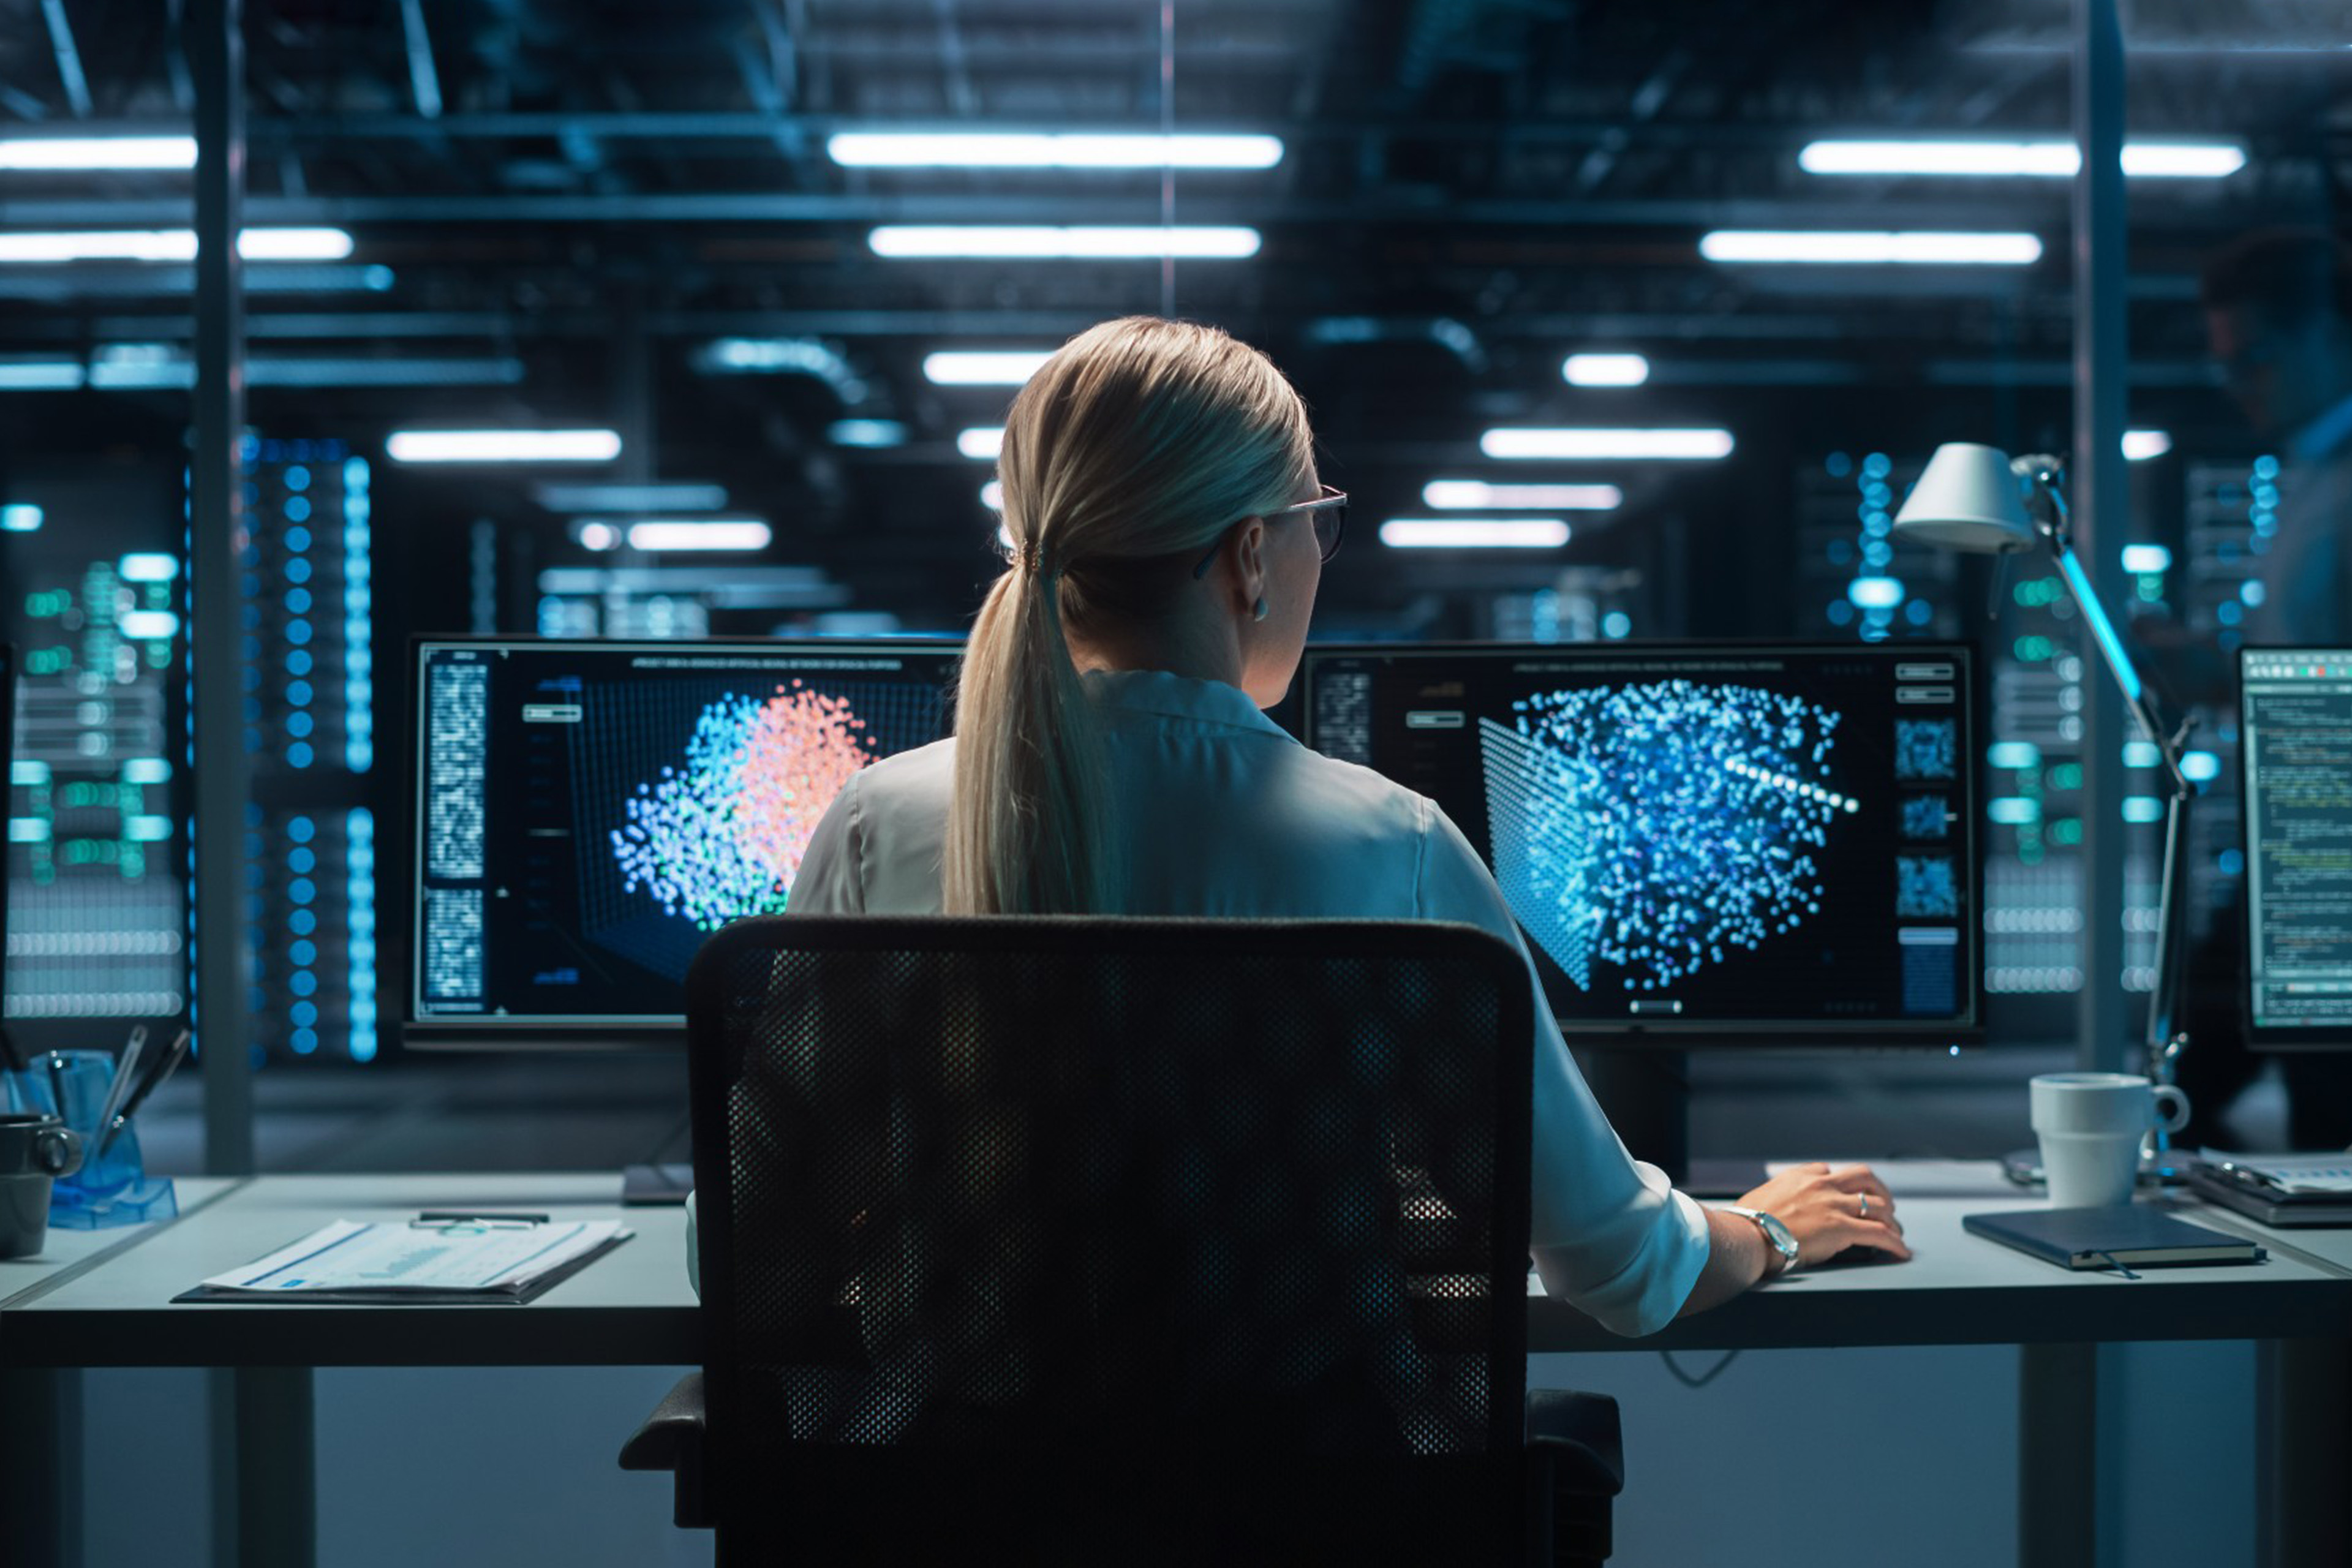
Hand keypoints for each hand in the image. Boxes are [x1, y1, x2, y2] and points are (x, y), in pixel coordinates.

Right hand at [1733, 1162, 1910, 1268]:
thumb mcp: (1760, 1197)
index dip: (1842, 1183)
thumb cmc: (1746, 1222)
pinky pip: (1879, 1233)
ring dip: (1891, 1219)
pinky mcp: (1841, 1228)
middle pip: (1864, 1177)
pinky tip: (1901, 1251)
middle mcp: (1821, 1185)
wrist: (1747, 1236)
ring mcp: (1833, 1205)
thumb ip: (1775, 1196)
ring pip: (1877, 1205)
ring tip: (1895, 1232)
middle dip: (1879, 1191)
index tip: (1846, 1194)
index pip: (1829, 1171)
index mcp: (1800, 1176)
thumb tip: (1770, 1208)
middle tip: (1885, 1206)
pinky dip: (1894, 1242)